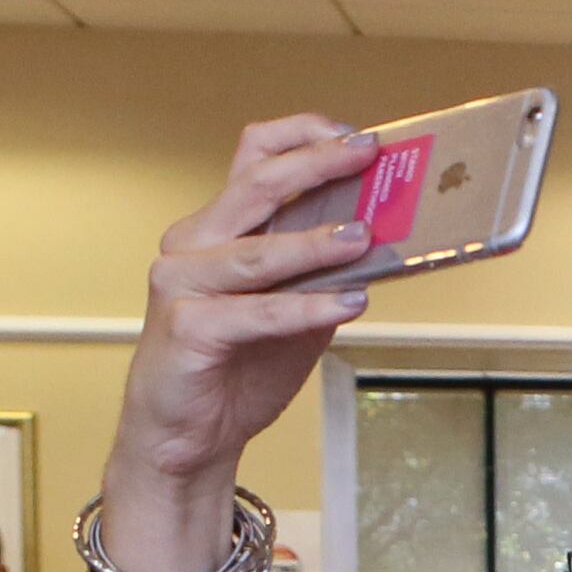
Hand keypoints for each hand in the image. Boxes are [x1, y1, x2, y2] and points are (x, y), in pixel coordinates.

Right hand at [113, 116, 382, 499]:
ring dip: (317, 242)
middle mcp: (195, 243)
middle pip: (258, 185)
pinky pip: (258, 311)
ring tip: (365, 237)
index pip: (255, 156)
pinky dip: (307, 306)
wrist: (189, 435)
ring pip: (258, 250)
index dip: (305, 136)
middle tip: (369, 157)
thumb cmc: (239, 366)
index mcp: (220, 227)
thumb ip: (326, 272)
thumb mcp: (297, 309)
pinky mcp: (187, 326)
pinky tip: (348, 302)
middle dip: (319, 166)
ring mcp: (184, 282)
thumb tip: (387, 239)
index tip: (358, 137)